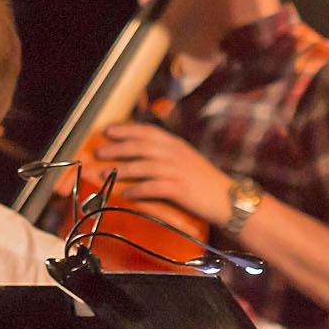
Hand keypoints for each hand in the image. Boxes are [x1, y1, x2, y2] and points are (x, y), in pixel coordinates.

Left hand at [96, 123, 232, 227]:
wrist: (229, 199)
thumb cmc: (206, 183)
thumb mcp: (188, 161)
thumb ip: (168, 155)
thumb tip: (143, 156)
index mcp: (177, 145)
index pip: (147, 131)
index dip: (126, 129)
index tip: (108, 130)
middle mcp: (176, 154)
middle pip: (140, 146)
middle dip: (116, 148)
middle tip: (99, 152)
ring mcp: (178, 171)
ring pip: (142, 166)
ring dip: (121, 169)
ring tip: (104, 174)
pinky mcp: (179, 189)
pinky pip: (152, 187)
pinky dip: (137, 190)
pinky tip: (125, 193)